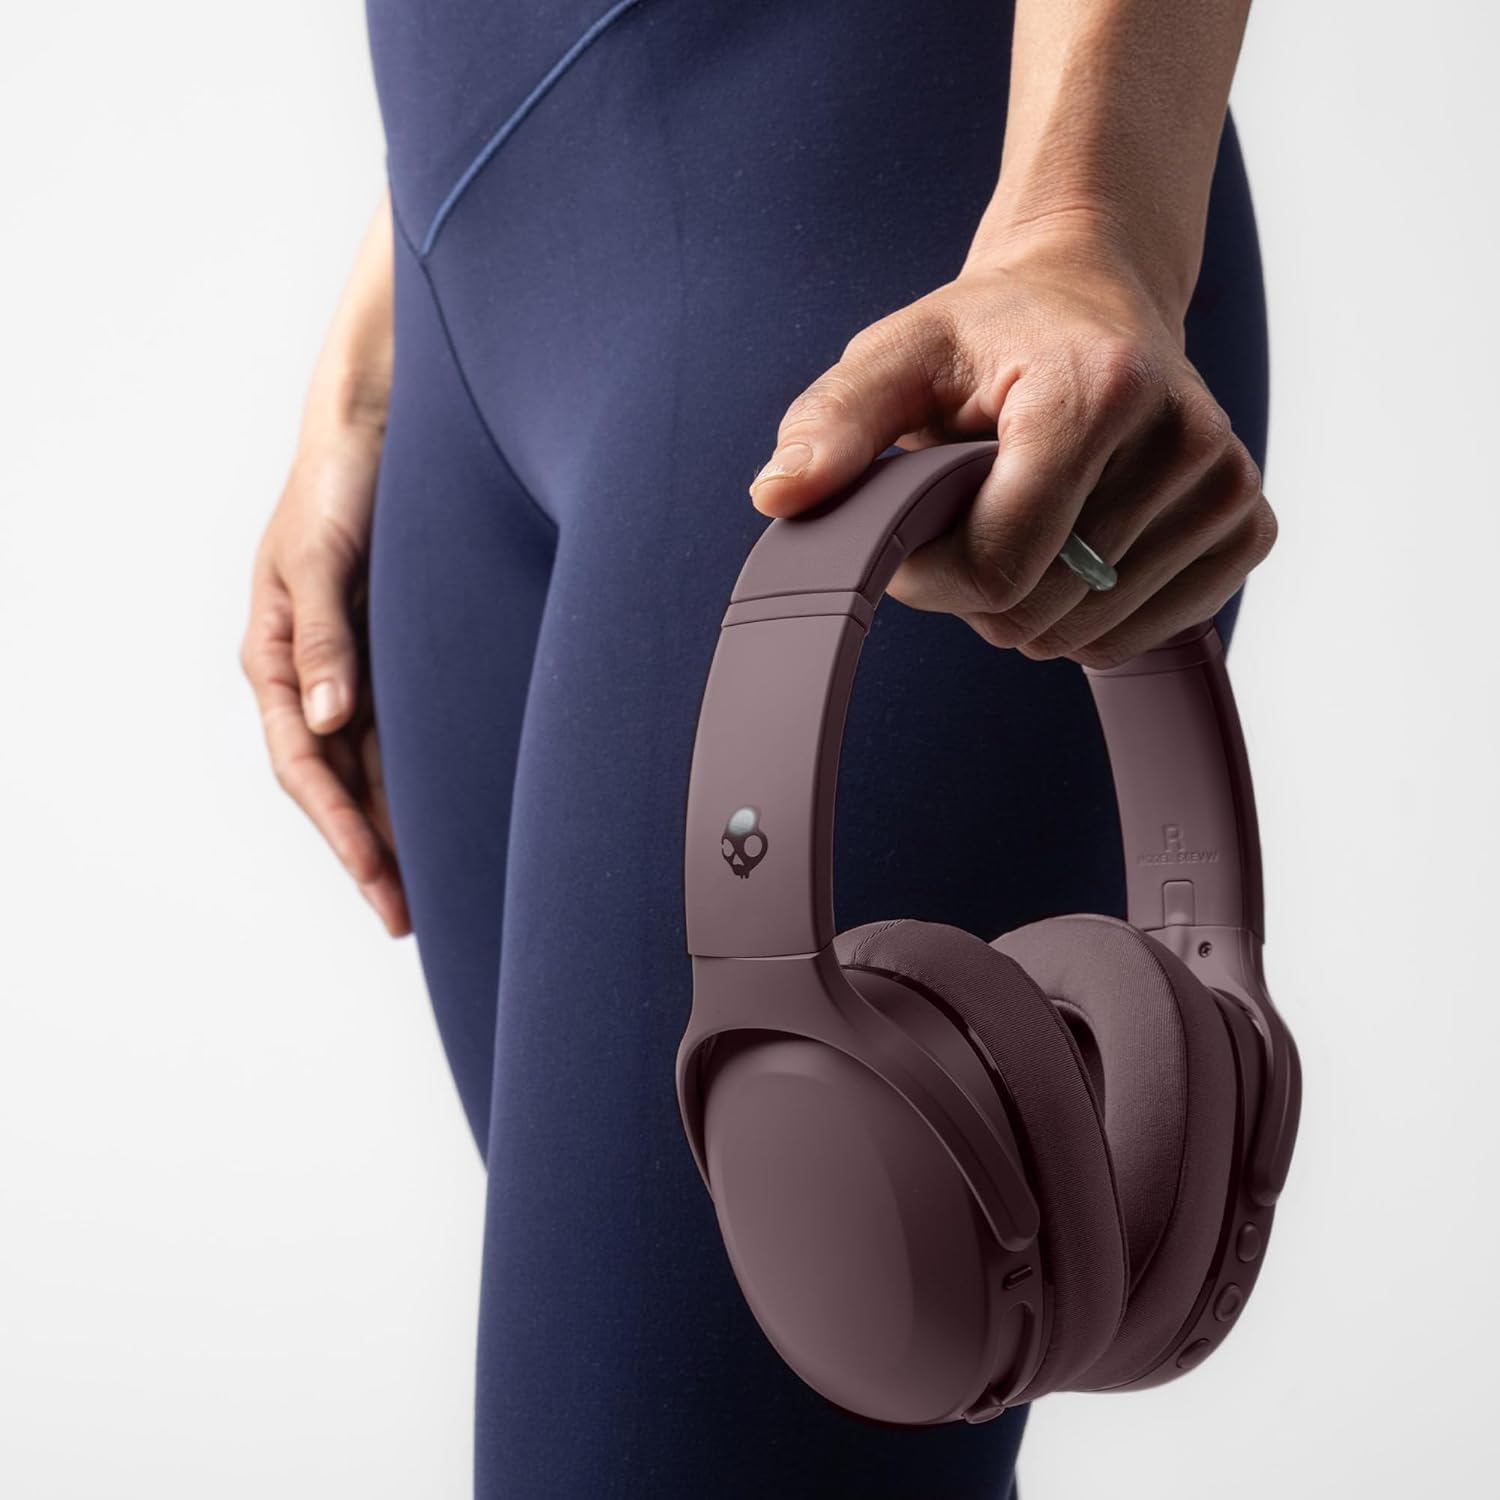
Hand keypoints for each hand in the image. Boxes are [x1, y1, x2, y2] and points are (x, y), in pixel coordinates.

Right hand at [240, 198, 406, 933]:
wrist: (377, 426)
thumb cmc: (335, 482)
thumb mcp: (318, 558)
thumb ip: (324, 638)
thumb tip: (325, 717)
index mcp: (276, 657)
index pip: (305, 769)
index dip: (341, 833)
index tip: (380, 885)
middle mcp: (313, 673)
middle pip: (338, 784)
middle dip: (370, 851)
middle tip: (409, 915)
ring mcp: (353, 667)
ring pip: (373, 767)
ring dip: (398, 824)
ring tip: (436, 884)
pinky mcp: (394, 652)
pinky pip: (405, 731)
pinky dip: (421, 775)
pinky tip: (452, 810)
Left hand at [749, 230, 1275, 667]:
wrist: (1094, 294)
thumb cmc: (988, 333)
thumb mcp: (894, 354)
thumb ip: (834, 425)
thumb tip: (778, 497)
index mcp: (1097, 391)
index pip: (996, 569)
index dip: (932, 575)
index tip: (916, 524)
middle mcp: (1185, 439)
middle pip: (1041, 611)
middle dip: (980, 586)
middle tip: (977, 507)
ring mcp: (1226, 487)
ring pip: (1089, 634)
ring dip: (1033, 601)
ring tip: (1032, 512)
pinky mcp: (1247, 526)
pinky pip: (1141, 636)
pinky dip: (1090, 615)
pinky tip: (1081, 539)